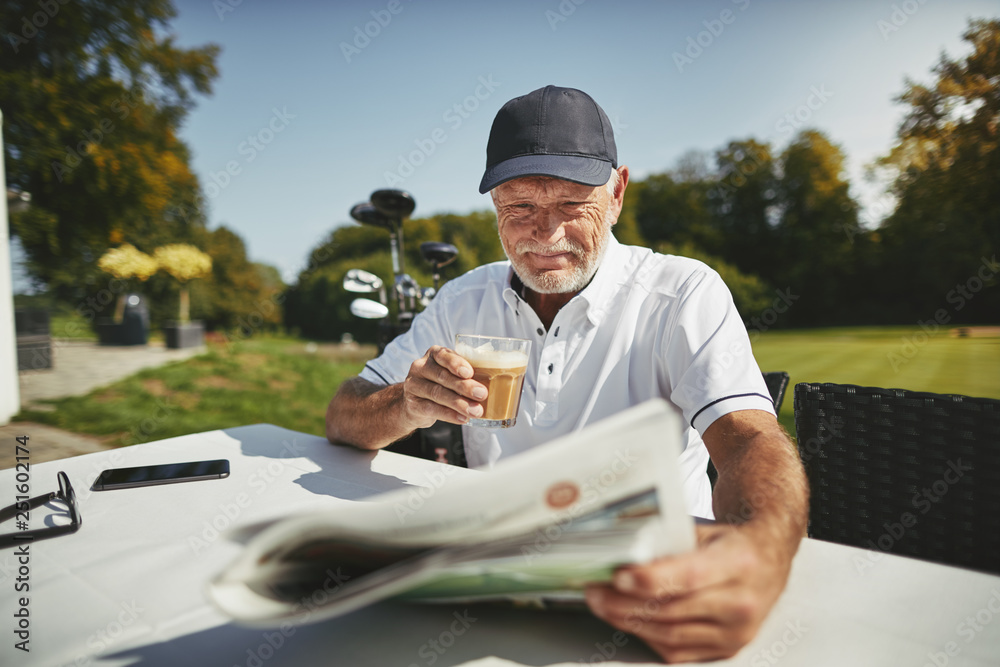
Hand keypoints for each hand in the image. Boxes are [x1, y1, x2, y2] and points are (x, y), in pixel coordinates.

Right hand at [401, 346, 487, 427]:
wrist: (415, 404)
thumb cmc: (441, 385)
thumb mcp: (450, 374)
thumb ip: (465, 375)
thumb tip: (494, 383)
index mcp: (433, 355)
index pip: (443, 355)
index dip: (456, 363)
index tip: (470, 373)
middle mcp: (420, 367)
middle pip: (443, 376)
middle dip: (464, 386)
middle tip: (482, 394)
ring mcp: (413, 385)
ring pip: (437, 394)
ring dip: (459, 403)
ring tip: (476, 411)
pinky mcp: (412, 404)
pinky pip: (431, 409)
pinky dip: (449, 415)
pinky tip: (462, 418)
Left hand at [584, 523, 792, 662]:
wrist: (771, 562)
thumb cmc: (732, 543)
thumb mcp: (706, 532)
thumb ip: (670, 543)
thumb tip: (621, 553)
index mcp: (738, 562)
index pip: (688, 576)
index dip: (649, 579)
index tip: (617, 576)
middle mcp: (742, 602)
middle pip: (673, 609)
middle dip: (625, 603)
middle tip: (595, 591)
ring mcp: (737, 632)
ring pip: (671, 633)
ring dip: (629, 621)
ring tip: (602, 605)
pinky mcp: (728, 649)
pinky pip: (678, 650)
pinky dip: (647, 636)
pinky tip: (627, 620)